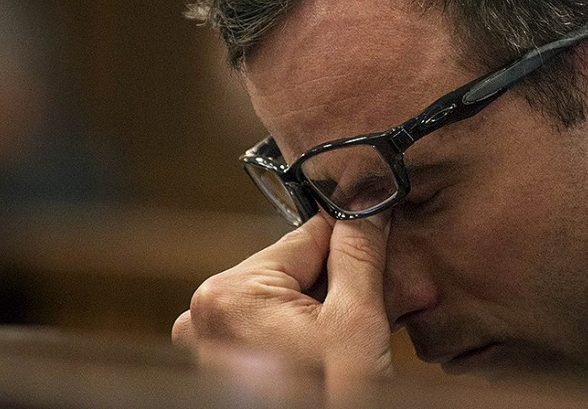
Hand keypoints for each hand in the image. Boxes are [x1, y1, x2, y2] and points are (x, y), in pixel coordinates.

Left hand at [173, 212, 392, 380]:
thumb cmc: (329, 401)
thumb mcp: (356, 322)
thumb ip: (359, 254)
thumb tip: (368, 200)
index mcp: (229, 291)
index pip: (305, 237)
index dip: (351, 246)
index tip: (385, 254)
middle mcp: (203, 311)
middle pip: (292, 271)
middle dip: (336, 286)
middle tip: (376, 310)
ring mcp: (203, 343)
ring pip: (281, 300)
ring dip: (320, 312)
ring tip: (352, 342)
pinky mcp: (212, 367)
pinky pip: (264, 329)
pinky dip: (297, 336)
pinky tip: (326, 358)